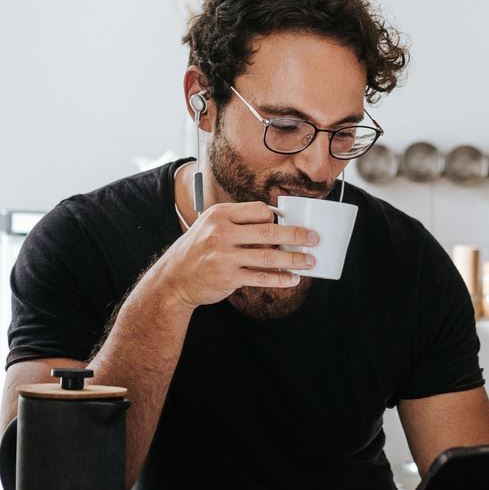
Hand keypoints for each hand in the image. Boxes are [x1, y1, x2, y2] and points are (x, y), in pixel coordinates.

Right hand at [149, 201, 318, 307]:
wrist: (174, 278)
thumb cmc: (198, 250)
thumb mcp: (210, 226)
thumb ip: (238, 223)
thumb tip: (275, 222)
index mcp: (220, 214)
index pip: (259, 210)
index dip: (278, 217)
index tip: (293, 223)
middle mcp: (221, 232)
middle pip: (269, 231)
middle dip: (296, 235)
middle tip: (314, 238)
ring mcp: (224, 256)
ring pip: (269, 256)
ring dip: (294, 259)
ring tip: (310, 261)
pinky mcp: (228, 277)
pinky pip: (261, 277)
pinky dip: (280, 278)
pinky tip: (293, 279)